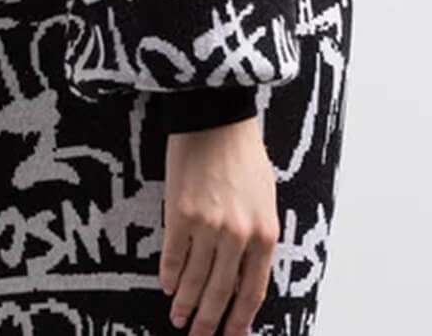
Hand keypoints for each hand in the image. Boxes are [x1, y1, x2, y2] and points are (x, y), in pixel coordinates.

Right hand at [159, 116, 278, 335]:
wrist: (216, 116)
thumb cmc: (244, 154)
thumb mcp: (265, 198)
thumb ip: (257, 236)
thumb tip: (245, 272)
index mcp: (264, 234)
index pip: (252, 292)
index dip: (239, 319)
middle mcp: (237, 236)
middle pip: (220, 292)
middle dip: (207, 320)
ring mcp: (207, 226)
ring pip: (194, 279)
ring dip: (185, 303)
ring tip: (178, 318)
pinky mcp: (179, 213)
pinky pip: (173, 255)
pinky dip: (169, 275)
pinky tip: (166, 286)